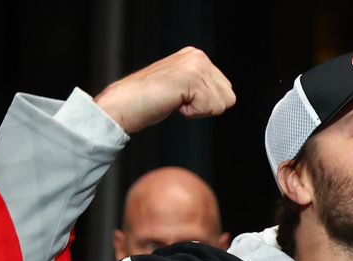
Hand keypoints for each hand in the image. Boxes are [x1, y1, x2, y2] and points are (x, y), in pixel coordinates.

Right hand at [94, 46, 235, 133]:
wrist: (125, 104)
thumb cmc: (149, 100)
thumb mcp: (183, 86)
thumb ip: (203, 85)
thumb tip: (227, 97)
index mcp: (197, 56)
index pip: (227, 91)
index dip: (206, 103)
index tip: (183, 98)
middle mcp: (198, 56)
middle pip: (228, 98)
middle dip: (206, 107)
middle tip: (180, 100)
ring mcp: (195, 65)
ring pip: (221, 104)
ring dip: (198, 110)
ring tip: (176, 100)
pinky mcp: (191, 77)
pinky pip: (209, 107)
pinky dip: (192, 113)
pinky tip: (174, 102)